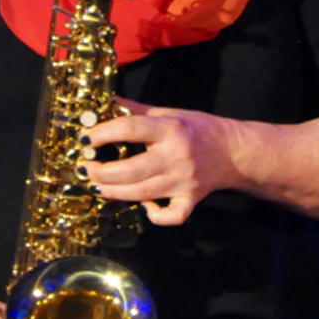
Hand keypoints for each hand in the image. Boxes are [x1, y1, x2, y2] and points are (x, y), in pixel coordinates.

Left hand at [81, 98, 240, 225]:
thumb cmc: (197, 128)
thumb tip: (107, 103)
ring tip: (96, 186)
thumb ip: (137, 111)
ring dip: (114, 192)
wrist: (233, 150)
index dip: (103, 134)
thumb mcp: (168, 113)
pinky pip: (172, 216)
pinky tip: (144, 207)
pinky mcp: (191, 199)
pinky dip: (155, 216)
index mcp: (170, 129)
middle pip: (131, 169)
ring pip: (142, 193)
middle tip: (85, 170)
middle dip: (101, 172)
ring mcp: (184, 180)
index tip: (85, 139)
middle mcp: (177, 155)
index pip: (130, 129)